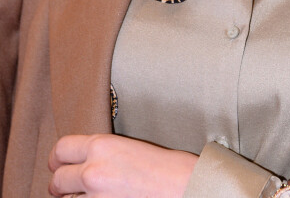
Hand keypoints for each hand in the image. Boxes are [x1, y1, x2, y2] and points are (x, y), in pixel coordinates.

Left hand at [48, 134, 197, 197]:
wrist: (185, 187)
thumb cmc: (166, 168)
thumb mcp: (129, 148)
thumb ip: (102, 153)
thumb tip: (80, 165)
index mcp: (102, 145)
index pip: (61, 149)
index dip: (57, 160)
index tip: (59, 166)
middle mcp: (93, 171)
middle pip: (57, 180)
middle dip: (61, 186)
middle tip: (70, 189)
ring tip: (91, 197)